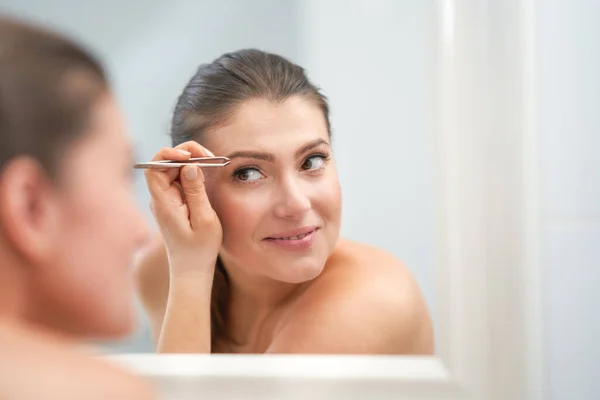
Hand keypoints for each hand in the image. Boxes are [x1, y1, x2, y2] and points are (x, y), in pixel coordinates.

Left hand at [144, 141, 221, 276]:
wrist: (191, 271)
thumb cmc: (199, 249)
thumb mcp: (204, 220)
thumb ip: (196, 191)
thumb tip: (190, 166)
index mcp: (163, 202)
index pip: (154, 167)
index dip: (169, 154)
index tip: (189, 156)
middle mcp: (160, 198)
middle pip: (164, 164)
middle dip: (186, 154)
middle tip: (211, 158)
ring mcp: (166, 200)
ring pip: (173, 170)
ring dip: (191, 163)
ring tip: (212, 164)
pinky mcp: (174, 203)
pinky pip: (179, 180)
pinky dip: (192, 173)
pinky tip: (206, 176)